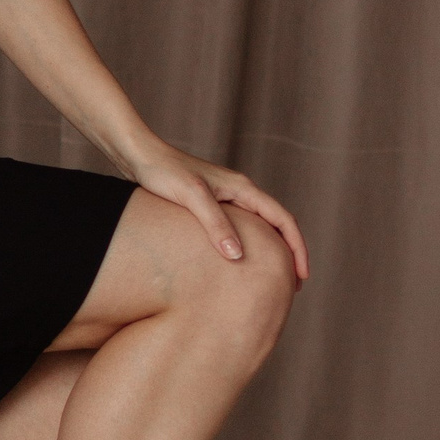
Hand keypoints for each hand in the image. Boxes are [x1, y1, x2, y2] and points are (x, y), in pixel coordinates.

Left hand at [128, 139, 309, 281]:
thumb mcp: (192, 198)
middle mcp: (239, 191)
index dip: (296, 249)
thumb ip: (216, 224)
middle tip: (293, 286)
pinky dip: (250, 245)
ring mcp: (225, 197)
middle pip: (277, 224)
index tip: (301, 277)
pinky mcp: (209, 203)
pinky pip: (240, 227)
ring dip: (271, 250)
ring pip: (259, 226)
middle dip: (290, 253)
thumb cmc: (163, 172)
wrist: (138, 154)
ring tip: (272, 278)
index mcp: (242, 188)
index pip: (283, 220)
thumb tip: (238, 256)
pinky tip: (238, 262)